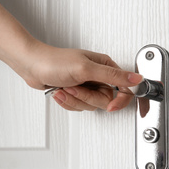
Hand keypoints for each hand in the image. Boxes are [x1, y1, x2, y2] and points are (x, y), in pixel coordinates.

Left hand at [18, 42, 142, 111]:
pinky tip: (60, 91)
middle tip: (75, 88)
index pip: (126, 88)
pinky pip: (79, 106)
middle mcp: (98, 77)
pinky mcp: (77, 93)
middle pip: (105, 101)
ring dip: (74, 99)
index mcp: (105, 67)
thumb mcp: (86, 69)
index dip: (121, 100)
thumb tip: (137, 79)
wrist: (32, 65)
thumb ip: (112, 76)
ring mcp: (87, 86)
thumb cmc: (54, 61)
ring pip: (90, 105)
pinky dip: (68, 101)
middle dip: (87, 98)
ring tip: (65, 87)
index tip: (112, 106)